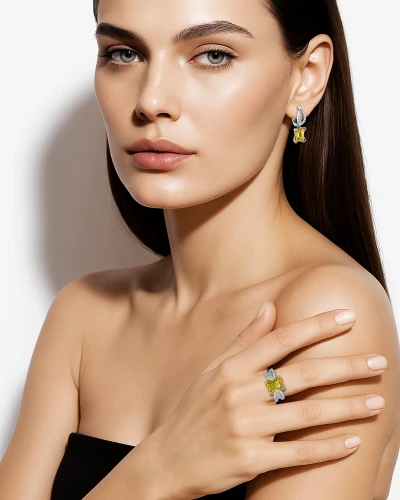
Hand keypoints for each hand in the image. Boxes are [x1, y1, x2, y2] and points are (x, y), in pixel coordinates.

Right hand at [151, 303, 386, 498]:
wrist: (168, 459)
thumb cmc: (194, 411)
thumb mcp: (214, 370)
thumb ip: (245, 340)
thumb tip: (270, 306)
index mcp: (231, 368)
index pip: (282, 339)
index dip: (316, 326)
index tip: (347, 317)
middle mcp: (239, 394)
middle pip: (303, 374)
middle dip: (346, 365)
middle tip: (379, 361)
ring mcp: (245, 428)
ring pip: (308, 414)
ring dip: (347, 408)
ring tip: (378, 401)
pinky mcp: (251, 460)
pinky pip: (298, 453)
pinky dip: (328, 449)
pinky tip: (353, 442)